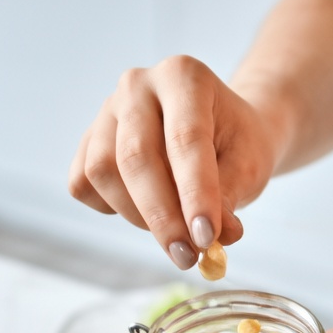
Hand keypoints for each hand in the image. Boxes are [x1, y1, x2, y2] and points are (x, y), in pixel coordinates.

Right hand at [68, 55, 284, 269]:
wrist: (222, 128)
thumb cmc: (237, 143)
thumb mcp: (249, 165)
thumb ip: (230, 197)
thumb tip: (216, 238)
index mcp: (183, 76)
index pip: (185, 139)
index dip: (195, 194)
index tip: (207, 239)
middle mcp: (138, 85)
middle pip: (135, 157)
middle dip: (162, 216)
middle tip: (188, 256)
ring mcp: (107, 110)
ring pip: (102, 172)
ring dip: (137, 215)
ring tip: (174, 231)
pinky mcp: (87, 140)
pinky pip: (83, 183)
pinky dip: (111, 208)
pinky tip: (143, 209)